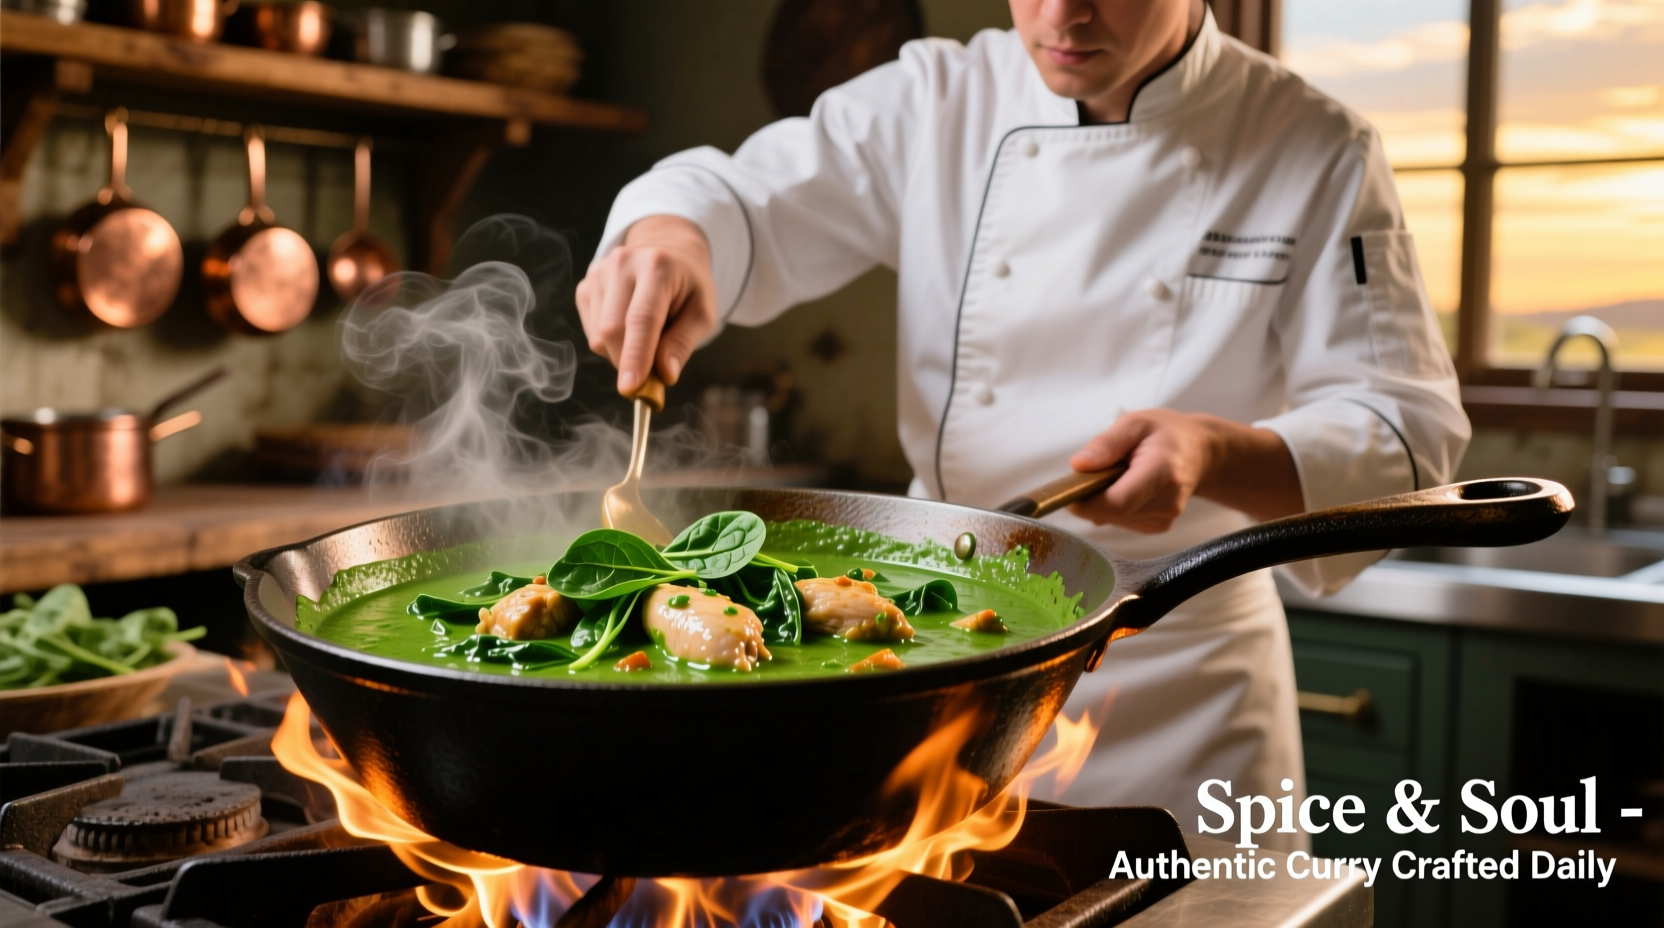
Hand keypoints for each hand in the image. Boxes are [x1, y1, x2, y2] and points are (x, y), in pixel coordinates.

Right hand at [575, 215, 717, 394]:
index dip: (635, 356)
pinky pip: (591, 332)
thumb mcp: (702, 312)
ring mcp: (598, 273)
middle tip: (652, 374)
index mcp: (657, 266)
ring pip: (598, 336)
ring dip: (621, 352)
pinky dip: (610, 343)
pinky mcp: (585, 286)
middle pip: (612, 330)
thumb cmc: (688, 287)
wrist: (666, 254)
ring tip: (647, 336)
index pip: (641, 318)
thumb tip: (665, 374)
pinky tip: (628, 327)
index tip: (630, 388)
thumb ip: (683, 343)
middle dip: (629, 362)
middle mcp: (622, 264)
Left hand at [1067, 409, 1302, 531]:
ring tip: (1119, 474)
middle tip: (1094, 471)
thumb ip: (1107, 443)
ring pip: (1112, 518)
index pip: (1117, 502)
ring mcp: (1164, 519)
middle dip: (1091, 496)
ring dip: (1102, 499)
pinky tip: (1127, 486)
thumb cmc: (1167, 434)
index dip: (1086, 501)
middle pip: (1111, 512)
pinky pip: (1120, 520)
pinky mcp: (1158, 527)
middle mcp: (1166, 502)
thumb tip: (1079, 466)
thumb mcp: (1135, 423)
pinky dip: (1114, 505)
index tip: (1069, 488)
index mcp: (1162, 472)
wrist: (1202, 453)